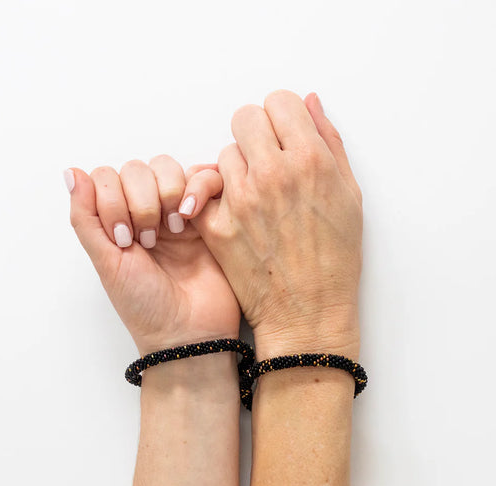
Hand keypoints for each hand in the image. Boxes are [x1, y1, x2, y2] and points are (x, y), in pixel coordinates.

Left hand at [65, 156, 239, 354]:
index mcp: (119, 223)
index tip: (124, 240)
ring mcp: (180, 213)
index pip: (108, 177)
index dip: (114, 200)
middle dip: (141, 201)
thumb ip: (86, 218)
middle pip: (137, 169)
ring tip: (174, 231)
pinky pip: (206, 176)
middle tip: (149, 241)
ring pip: (168, 167)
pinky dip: (199, 187)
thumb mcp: (106, 263)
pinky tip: (193, 217)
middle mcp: (148, 213)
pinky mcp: (211, 215)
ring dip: (168, 193)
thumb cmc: (145, 307)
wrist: (189, 332)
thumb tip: (72, 172)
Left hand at [182, 90, 362, 360]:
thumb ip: (329, 143)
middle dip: (257, 136)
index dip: (282, 119)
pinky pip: (205, 189)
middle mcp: (272, 173)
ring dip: (237, 169)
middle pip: (245, 118)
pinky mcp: (216, 225)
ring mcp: (240, 199)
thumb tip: (309, 103)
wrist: (307, 313)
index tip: (284, 138)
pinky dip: (216, 198)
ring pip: (224, 154)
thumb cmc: (334, 261)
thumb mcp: (350, 196)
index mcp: (310, 160)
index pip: (279, 102)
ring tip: (256, 199)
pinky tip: (236, 215)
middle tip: (266, 162)